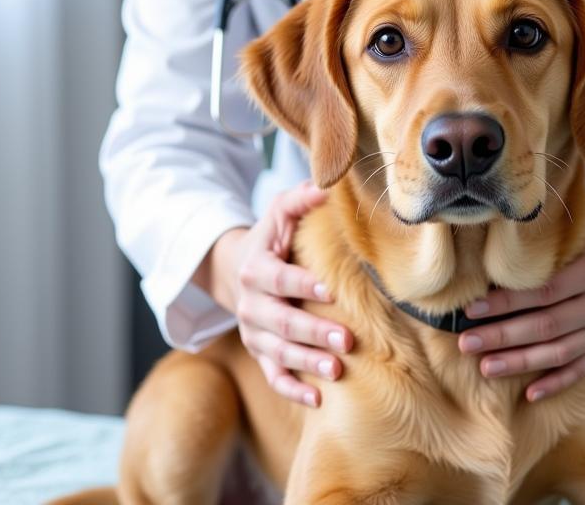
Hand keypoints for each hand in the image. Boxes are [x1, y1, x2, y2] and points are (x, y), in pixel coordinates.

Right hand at [231, 180, 353, 407]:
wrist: (237, 270)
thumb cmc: (271, 237)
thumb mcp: (280, 212)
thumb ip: (301, 198)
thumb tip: (327, 185)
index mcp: (256, 268)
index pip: (280, 279)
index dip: (303, 285)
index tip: (331, 292)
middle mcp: (251, 304)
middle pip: (282, 322)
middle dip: (314, 332)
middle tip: (347, 340)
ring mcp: (254, 333)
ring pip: (278, 353)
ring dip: (307, 363)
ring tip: (337, 371)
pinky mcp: (259, 353)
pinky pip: (273, 376)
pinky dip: (292, 390)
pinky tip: (317, 400)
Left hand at [457, 198, 584, 402]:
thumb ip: (564, 208)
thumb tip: (527, 193)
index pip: (546, 291)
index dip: (508, 301)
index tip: (472, 307)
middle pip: (547, 326)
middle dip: (503, 336)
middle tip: (465, 341)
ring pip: (559, 353)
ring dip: (519, 363)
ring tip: (484, 367)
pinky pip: (580, 371)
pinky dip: (555, 383)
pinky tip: (528, 395)